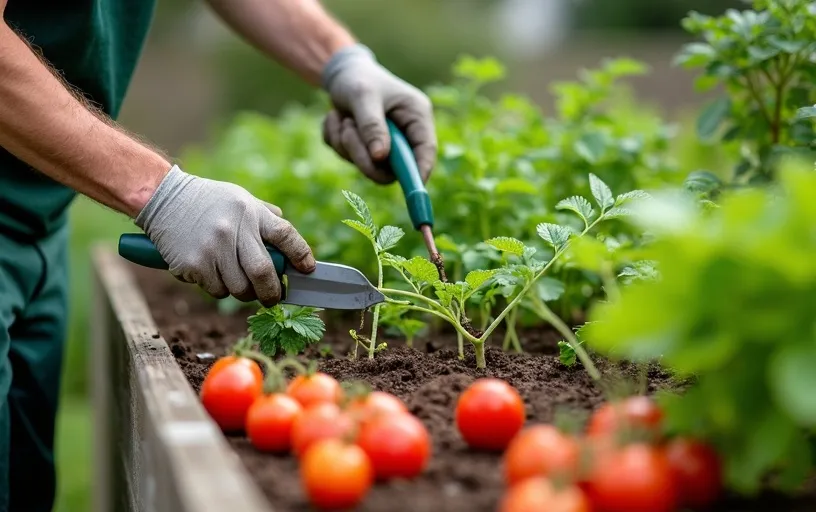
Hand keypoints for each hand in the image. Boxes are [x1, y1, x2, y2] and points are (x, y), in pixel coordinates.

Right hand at [135, 165, 315, 305]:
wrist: (163, 197)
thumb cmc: (208, 200)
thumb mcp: (241, 199)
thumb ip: (265, 217)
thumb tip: (288, 243)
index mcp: (250, 212)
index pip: (286, 236)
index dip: (302, 255)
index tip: (308, 269)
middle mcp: (234, 230)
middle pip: (264, 272)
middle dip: (273, 292)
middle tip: (274, 297)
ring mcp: (212, 249)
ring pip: (239, 288)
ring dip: (243, 291)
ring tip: (235, 278)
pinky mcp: (193, 264)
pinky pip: (216, 290)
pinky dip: (218, 287)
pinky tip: (209, 271)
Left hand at [321, 44, 436, 184]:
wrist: (340, 74)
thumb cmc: (358, 79)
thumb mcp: (364, 97)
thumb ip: (373, 126)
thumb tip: (381, 157)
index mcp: (416, 117)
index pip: (426, 151)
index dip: (419, 173)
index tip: (410, 190)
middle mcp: (404, 134)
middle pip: (393, 168)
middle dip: (364, 155)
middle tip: (347, 134)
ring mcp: (384, 144)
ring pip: (367, 165)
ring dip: (346, 144)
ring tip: (342, 117)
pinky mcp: (364, 148)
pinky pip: (348, 158)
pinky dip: (336, 140)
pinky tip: (337, 118)